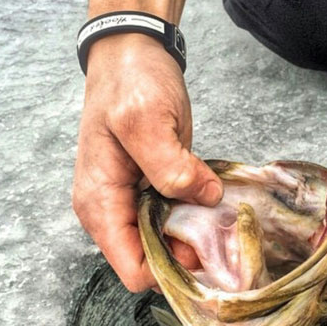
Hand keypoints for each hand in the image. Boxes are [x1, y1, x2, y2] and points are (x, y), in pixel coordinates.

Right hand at [72, 33, 220, 290]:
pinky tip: (216, 201)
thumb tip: (205, 199)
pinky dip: (196, 217)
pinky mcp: (153, 189)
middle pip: (152, 263)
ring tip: (225, 215)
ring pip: (166, 244)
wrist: (132, 54)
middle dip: (189, 255)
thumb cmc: (130, 82)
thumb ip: (170, 167)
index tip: (208, 250)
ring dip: (196, 237)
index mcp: (101, 204)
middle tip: (225, 232)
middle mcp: (113, 212)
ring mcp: (133, 201)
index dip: (171, 269)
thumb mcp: (146, 120)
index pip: (133, 270)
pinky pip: (175, 219)